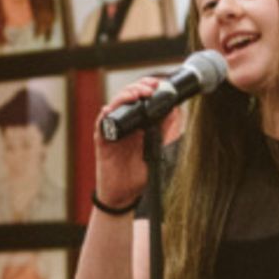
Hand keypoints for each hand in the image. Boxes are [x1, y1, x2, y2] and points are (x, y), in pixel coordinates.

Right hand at [93, 77, 180, 206]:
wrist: (124, 195)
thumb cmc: (138, 174)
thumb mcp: (158, 150)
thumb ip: (165, 132)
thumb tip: (176, 111)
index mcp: (138, 123)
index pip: (141, 98)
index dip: (148, 87)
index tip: (159, 83)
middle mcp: (125, 124)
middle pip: (128, 96)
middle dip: (138, 87)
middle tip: (150, 88)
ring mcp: (112, 130)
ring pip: (114, 105)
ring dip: (124, 96)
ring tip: (136, 95)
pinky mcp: (102, 140)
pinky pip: (101, 123)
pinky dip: (106, 114)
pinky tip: (111, 109)